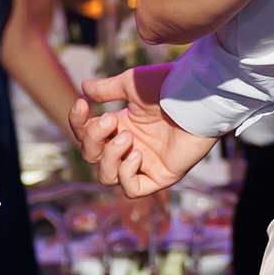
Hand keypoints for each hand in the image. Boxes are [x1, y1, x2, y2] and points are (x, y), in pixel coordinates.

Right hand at [70, 67, 217, 200]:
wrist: (195, 96)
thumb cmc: (168, 86)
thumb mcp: (130, 85)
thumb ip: (107, 89)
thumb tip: (84, 86)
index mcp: (122, 126)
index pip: (87, 134)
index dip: (78, 122)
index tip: (82, 104)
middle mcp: (131, 146)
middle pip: (92, 156)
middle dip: (93, 138)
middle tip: (111, 120)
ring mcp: (145, 163)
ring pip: (107, 176)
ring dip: (109, 156)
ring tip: (127, 138)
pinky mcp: (161, 176)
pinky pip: (132, 189)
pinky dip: (126, 174)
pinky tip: (137, 154)